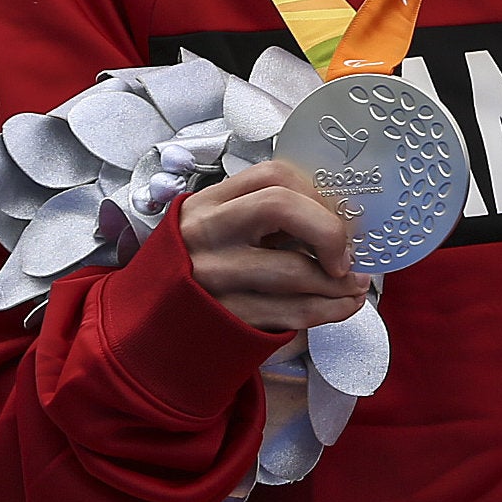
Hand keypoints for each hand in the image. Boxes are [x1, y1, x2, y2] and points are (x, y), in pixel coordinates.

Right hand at [179, 162, 369, 332]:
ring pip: (294, 269)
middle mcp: (206, 233)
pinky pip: (291, 311)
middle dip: (329, 231)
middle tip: (348, 254)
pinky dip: (329, 309)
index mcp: (208, 204)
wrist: (147, 325)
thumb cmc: (195, 270)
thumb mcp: (217, 231)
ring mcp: (212, 276)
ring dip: (339, 282)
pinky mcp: (225, 316)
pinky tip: (342, 306)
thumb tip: (338, 221)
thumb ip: (263, 219)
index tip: (337, 215)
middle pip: (281, 207)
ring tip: (354, 285)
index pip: (273, 175)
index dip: (316, 193)